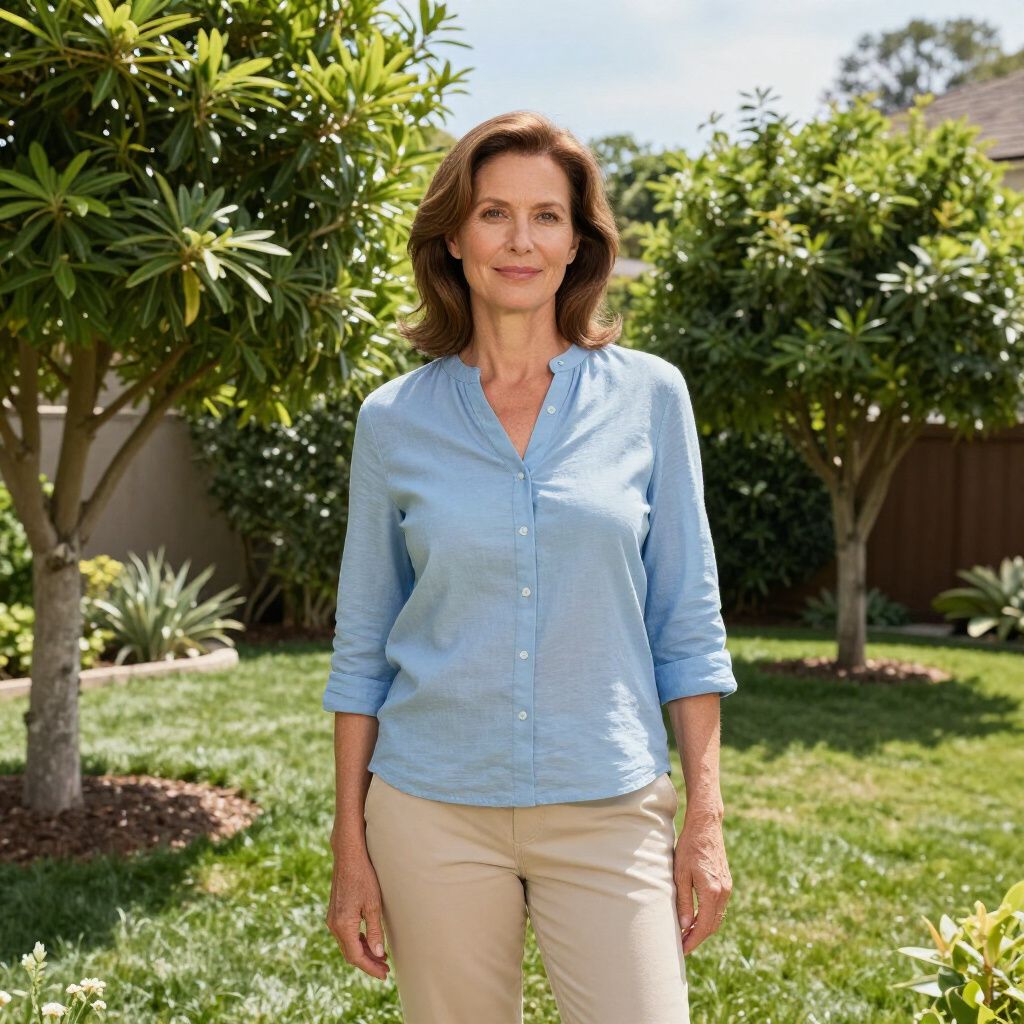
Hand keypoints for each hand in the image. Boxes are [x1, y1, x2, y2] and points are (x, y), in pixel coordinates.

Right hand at [325, 845, 390, 980]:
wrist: (348, 856)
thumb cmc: (363, 878)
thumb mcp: (373, 905)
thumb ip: (375, 931)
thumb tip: (378, 954)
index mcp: (343, 925)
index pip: (356, 956)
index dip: (370, 968)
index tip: (384, 975)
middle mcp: (334, 925)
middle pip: (350, 953)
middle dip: (367, 963)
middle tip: (385, 969)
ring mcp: (332, 919)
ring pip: (347, 944)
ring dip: (363, 952)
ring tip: (381, 957)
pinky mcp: (335, 912)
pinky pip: (345, 934)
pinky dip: (357, 941)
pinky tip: (370, 940)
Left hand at [673, 807, 732, 954]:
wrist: (705, 826)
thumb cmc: (689, 847)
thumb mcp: (680, 873)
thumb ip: (684, 900)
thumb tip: (685, 925)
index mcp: (712, 891)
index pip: (704, 926)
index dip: (693, 941)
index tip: (682, 951)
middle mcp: (723, 892)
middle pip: (712, 925)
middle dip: (698, 938)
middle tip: (682, 947)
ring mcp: (727, 887)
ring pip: (717, 917)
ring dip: (703, 929)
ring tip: (686, 935)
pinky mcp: (726, 882)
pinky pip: (718, 907)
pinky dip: (708, 917)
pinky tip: (696, 918)